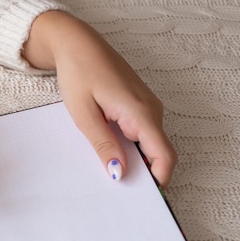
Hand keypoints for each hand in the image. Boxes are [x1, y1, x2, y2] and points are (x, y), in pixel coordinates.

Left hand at [23, 11, 176, 186]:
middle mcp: (151, 109)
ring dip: (133, 159)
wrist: (75, 43)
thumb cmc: (79, 73)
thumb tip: (119, 172)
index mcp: (141, 113)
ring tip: (107, 169)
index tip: (140, 197)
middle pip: (158, 153)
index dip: (158, 180)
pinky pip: (140, 132)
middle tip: (116, 188)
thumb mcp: (84, 114)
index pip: (164, 155)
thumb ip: (103, 145)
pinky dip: (129, 145)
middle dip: (142, 173)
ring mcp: (146, 106)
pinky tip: (108, 149)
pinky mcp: (138, 104)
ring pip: (148, 143)